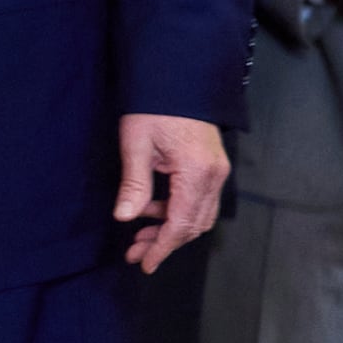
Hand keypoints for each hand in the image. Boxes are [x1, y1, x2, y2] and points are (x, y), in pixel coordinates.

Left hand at [114, 113, 228, 273]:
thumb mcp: (136, 144)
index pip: (181, 223)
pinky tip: (151, 210)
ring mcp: (217, 171)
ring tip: (139, 235)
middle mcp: (215, 176)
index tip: (144, 263)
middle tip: (135, 252)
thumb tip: (124, 217)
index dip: (163, 247)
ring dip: (170, 228)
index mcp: (197, 172)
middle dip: (164, 242)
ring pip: (198, 215)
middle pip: (193, 224)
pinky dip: (177, 211)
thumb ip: (134, 184)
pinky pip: (199, 200)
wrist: (177, 79)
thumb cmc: (154, 107)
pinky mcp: (213, 166)